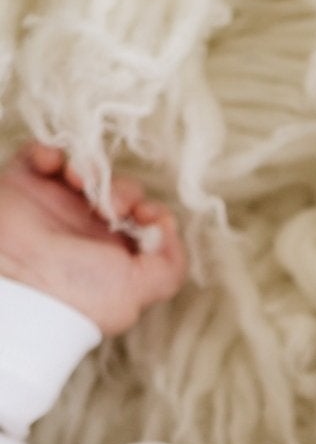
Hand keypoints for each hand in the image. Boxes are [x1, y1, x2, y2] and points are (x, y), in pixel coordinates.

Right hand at [0, 142, 187, 336]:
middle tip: (110, 208)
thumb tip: (169, 228)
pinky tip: (53, 165)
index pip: (145, 221)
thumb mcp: (140, 289)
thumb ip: (169, 265)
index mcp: (117, 254)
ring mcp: (56, 207)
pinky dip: (50, 152)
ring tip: (79, 181)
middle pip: (121, 192)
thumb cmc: (81, 291)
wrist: (18, 282)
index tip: (145, 214)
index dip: (151, 211)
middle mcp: (89, 230)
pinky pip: (42, 155)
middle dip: (123, 191)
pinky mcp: (24, 186)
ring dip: (91, 169)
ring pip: (87, 171)